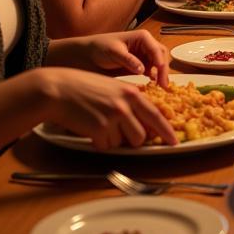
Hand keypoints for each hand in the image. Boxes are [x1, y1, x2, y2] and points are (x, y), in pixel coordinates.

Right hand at [39, 67, 177, 148]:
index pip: (156, 115)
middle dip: (133, 139)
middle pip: (141, 136)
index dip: (166, 131)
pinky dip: (99, 142)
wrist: (60, 89)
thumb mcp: (114, 87)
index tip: (174, 142)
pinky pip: (106, 146)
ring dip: (114, 140)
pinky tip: (90, 128)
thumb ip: (130, 101)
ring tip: (101, 125)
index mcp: (132, 93)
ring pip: (123, 143)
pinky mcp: (98, 129)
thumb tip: (143, 121)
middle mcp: (125, 105)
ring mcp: (112, 118)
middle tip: (120, 132)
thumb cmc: (85, 87)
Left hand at [68, 30, 170, 84]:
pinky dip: (154, 78)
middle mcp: (146, 45)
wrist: (87, 55)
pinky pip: (151, 72)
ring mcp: (144, 55)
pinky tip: (152, 86)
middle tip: (163, 86)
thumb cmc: (99, 49)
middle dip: (164, 70)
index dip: (161, 63)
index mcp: (142, 37)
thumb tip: (143, 70)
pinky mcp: (140, 65)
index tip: (161, 77)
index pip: (157, 50)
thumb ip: (128, 59)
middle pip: (162, 57)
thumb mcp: (113, 52)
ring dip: (160, 75)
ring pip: (159, 64)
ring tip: (159, 88)